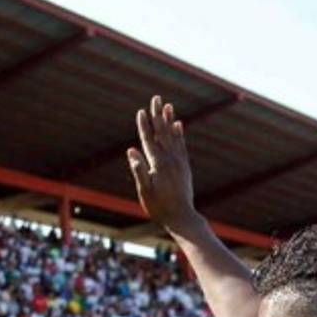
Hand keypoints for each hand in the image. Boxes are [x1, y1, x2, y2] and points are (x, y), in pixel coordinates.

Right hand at [127, 96, 201, 233]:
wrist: (182, 218)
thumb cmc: (159, 208)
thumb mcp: (145, 191)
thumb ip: (139, 170)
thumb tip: (131, 150)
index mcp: (158, 165)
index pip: (149, 140)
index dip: (144, 125)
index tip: (141, 111)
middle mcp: (170, 160)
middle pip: (162, 133)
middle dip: (158, 115)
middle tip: (156, 98)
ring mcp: (179, 163)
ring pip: (173, 136)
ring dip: (169, 120)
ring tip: (168, 105)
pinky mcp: (185, 167)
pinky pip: (181, 146)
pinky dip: (179, 134)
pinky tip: (178, 125)